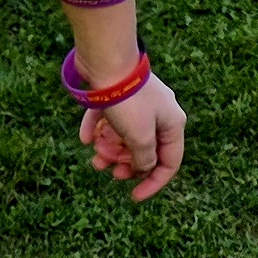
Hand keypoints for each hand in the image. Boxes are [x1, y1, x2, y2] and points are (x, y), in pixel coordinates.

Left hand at [81, 68, 184, 203]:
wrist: (107, 60)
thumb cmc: (127, 101)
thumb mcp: (140, 137)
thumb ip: (144, 158)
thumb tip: (143, 167)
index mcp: (172, 123)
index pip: (170, 162)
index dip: (153, 183)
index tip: (133, 196)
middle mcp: (159, 113)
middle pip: (145, 149)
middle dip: (126, 163)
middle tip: (109, 171)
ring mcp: (138, 102)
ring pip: (126, 134)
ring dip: (110, 148)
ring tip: (95, 156)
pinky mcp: (117, 93)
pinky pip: (110, 117)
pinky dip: (98, 129)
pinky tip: (85, 139)